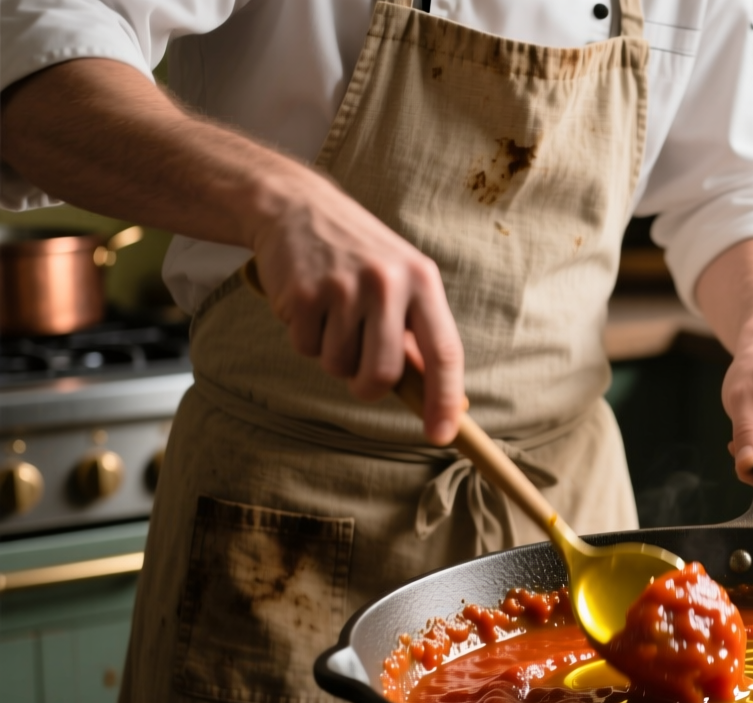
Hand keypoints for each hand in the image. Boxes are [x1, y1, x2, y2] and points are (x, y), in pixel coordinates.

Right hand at [249, 172, 464, 444]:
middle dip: (369, 388)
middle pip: (384, 374)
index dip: (444, 400)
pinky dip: (305, 338)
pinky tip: (308, 305)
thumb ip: (416, 333)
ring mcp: (343, 288)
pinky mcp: (303, 294)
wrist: (297, 207)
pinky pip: (306, 348)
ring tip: (332, 317)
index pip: (444, 353)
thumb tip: (435, 394)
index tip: (442, 434)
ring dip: (333, 356)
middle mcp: (387, 284)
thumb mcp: (401, 281)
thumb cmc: (359, 254)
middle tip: (360, 376)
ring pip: (340, 366)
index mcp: (423, 281)